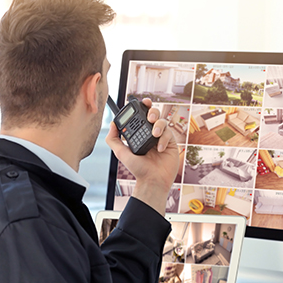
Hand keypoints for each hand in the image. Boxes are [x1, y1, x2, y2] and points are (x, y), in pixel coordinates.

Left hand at [105, 98, 178, 214]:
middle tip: (149, 117)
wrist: (152, 181)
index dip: (143, 107)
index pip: (142, 116)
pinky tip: (159, 149)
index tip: (142, 102)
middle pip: (154, 114)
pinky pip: (169, 133)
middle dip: (152, 111)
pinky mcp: (171, 143)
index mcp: (140, 134)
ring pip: (163, 121)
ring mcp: (161, 137)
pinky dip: (163, 139)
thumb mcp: (121, 153)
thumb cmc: (138, 169)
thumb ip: (113, 139)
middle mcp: (151, 134)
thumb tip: (111, 124)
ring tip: (154, 134)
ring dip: (158, 125)